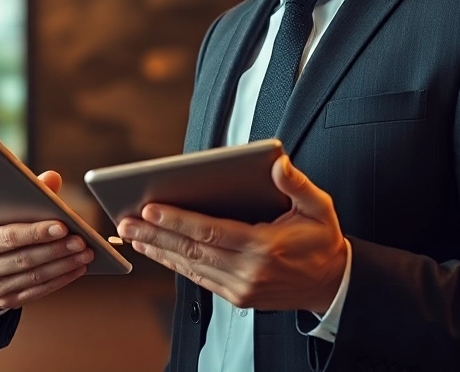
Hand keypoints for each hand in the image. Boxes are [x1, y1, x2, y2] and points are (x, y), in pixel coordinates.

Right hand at [0, 171, 93, 311]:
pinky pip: (38, 290)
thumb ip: (25, 194)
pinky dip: (60, 279)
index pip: (8, 236)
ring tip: (85, 254)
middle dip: (56, 249)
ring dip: (63, 265)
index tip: (63, 225)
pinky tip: (77, 268)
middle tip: (81, 241)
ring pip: (34, 276)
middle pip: (24, 258)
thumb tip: (53, 178)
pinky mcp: (6, 301)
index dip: (36, 232)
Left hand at [117, 155, 346, 313]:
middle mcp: (248, 271)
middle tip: (126, 221)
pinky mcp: (237, 297)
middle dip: (155, 235)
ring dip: (159, 250)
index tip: (151, 208)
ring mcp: (241, 288)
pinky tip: (158, 251)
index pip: (210, 231)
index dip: (177, 220)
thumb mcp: (319, 207)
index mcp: (264, 246)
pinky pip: (199, 279)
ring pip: (190, 266)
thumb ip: (297, 184)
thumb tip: (277, 163)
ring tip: (133, 235)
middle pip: (192, 249)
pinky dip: (175, 264)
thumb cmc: (322, 242)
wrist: (333, 284)